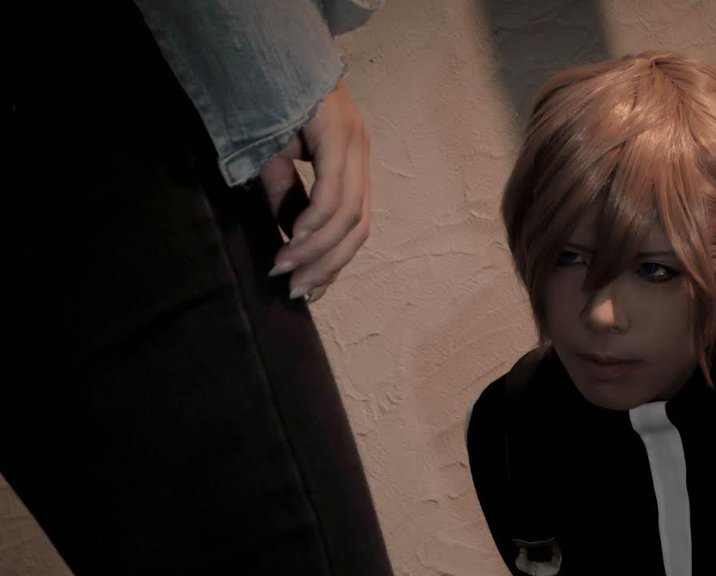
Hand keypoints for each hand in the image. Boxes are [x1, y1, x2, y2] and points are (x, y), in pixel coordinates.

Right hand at [259, 81, 370, 302]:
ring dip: (315, 251)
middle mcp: (359, 153)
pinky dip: (314, 222)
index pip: (355, 226)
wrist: (261, 51)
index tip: (308, 291)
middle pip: (358, 229)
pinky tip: (293, 239)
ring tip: (284, 267)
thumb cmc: (268, 102)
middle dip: (327, 266)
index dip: (334, 263)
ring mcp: (353, 142)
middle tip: (296, 290)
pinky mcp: (338, 132)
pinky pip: (333, 191)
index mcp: (351, 162)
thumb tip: (290, 242)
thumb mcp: (276, 161)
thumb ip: (287, 198)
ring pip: (348, 216)